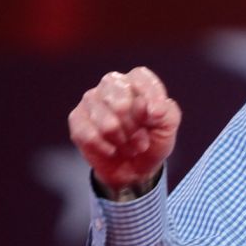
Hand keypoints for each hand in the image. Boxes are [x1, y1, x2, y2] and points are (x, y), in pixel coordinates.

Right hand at [68, 67, 180, 191]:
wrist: (134, 168)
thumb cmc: (152, 141)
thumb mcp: (169, 127)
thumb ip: (166, 112)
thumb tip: (148, 107)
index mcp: (135, 81)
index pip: (140, 77)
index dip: (150, 96)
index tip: (157, 116)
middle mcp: (111, 84)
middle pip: (121, 103)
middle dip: (134, 129)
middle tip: (141, 140)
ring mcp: (91, 99)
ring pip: (107, 124)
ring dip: (122, 142)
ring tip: (128, 146)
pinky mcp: (76, 118)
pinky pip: (90, 136)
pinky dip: (106, 148)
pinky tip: (111, 149)